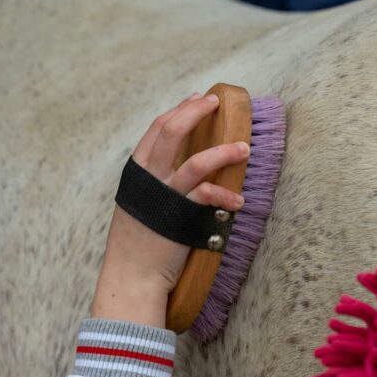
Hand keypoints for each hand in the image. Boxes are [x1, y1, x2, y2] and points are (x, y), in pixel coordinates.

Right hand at [91, 93, 249, 326]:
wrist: (132, 277)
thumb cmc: (137, 247)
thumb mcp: (140, 208)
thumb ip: (155, 187)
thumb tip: (179, 172)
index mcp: (137, 174)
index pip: (156, 130)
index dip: (178, 111)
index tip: (197, 99)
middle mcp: (148, 180)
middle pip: (170, 132)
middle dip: (195, 112)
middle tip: (215, 101)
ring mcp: (165, 197)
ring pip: (196, 161)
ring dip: (223, 152)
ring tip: (244, 148)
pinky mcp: (181, 218)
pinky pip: (208, 196)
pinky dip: (226, 198)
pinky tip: (239, 203)